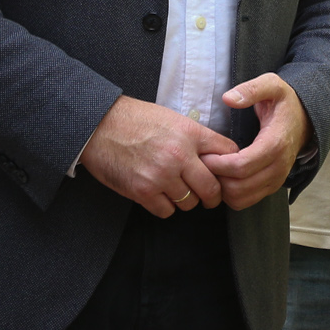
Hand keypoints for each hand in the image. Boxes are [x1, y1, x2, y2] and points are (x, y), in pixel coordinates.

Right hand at [78, 95, 235, 217]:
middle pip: (212, 188)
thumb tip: (216, 156)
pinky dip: (165, 206)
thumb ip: (194, 137)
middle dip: (213, 195)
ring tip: (177, 190)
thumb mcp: (172, 118)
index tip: (226, 172)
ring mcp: (161, 175)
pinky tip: (159, 195)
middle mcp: (179, 155)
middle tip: (209, 196)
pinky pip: (166, 211)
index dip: (229, 164)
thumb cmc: (135, 119)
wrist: (99, 125)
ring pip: (190, 203)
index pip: (227, 152)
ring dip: (186, 200)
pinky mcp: (143, 191)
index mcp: (190, 133)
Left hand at [201, 71, 310, 209]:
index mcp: (275, 143)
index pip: (241, 166)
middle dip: (216, 177)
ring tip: (213, 169)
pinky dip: (230, 194)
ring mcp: (276, 180)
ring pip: (241, 199)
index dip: (218, 164)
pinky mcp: (272, 187)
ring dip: (222, 188)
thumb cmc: (284, 102)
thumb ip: (251, 90)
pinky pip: (246, 201)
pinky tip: (224, 176)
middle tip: (203, 162)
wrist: (305, 119)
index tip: (204, 154)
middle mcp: (278, 167)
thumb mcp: (272, 85)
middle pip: (238, 187)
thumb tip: (228, 98)